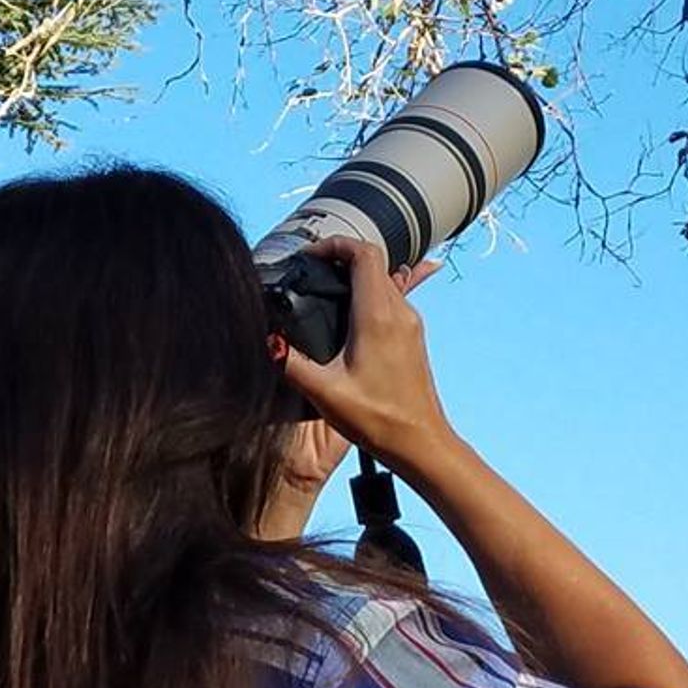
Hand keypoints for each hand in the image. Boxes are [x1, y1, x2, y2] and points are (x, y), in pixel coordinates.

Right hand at [270, 239, 453, 476]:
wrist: (421, 443)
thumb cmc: (379, 420)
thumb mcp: (324, 393)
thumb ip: (291, 363)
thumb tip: (267, 340)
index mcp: (377, 316)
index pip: (364, 253)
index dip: (335, 244)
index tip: (311, 256)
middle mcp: (399, 313)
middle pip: (373, 261)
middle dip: (341, 256)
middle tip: (311, 269)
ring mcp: (410, 324)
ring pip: (384, 279)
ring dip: (356, 274)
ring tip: (326, 286)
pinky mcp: (412, 337)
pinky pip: (393, 298)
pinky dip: (370, 291)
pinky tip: (356, 305)